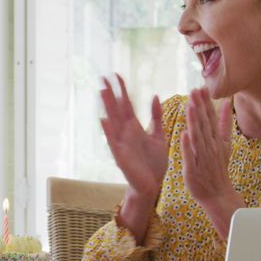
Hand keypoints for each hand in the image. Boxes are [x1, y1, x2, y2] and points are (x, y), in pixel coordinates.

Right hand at [99, 74, 167, 198]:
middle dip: (111, 93)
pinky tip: (103, 120)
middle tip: (103, 77)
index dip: (122, 90)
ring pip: (113, 122)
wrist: (152, 186)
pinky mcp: (121, 157)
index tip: (117, 74)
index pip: (127, 104)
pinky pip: (113, 142)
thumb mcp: (159, 136)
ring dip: (107, 107)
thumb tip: (154, 95)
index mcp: (135, 128)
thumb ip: (156, 117)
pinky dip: (108, 131)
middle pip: (117, 109)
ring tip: (101, 92)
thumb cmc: (154, 164)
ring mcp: (122, 144)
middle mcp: (126, 133)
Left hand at [180, 87, 234, 203]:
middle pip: (204, 125)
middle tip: (194, 91)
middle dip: (199, 108)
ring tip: (190, 107)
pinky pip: (191, 157)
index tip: (201, 88)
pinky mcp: (194, 170)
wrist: (218, 195)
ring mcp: (202, 159)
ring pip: (198, 138)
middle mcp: (210, 147)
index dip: (206, 103)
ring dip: (194, 122)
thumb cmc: (218, 169)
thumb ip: (224, 124)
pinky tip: (184, 134)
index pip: (210, 119)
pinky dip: (188, 146)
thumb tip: (227, 103)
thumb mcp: (225, 144)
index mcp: (216, 140)